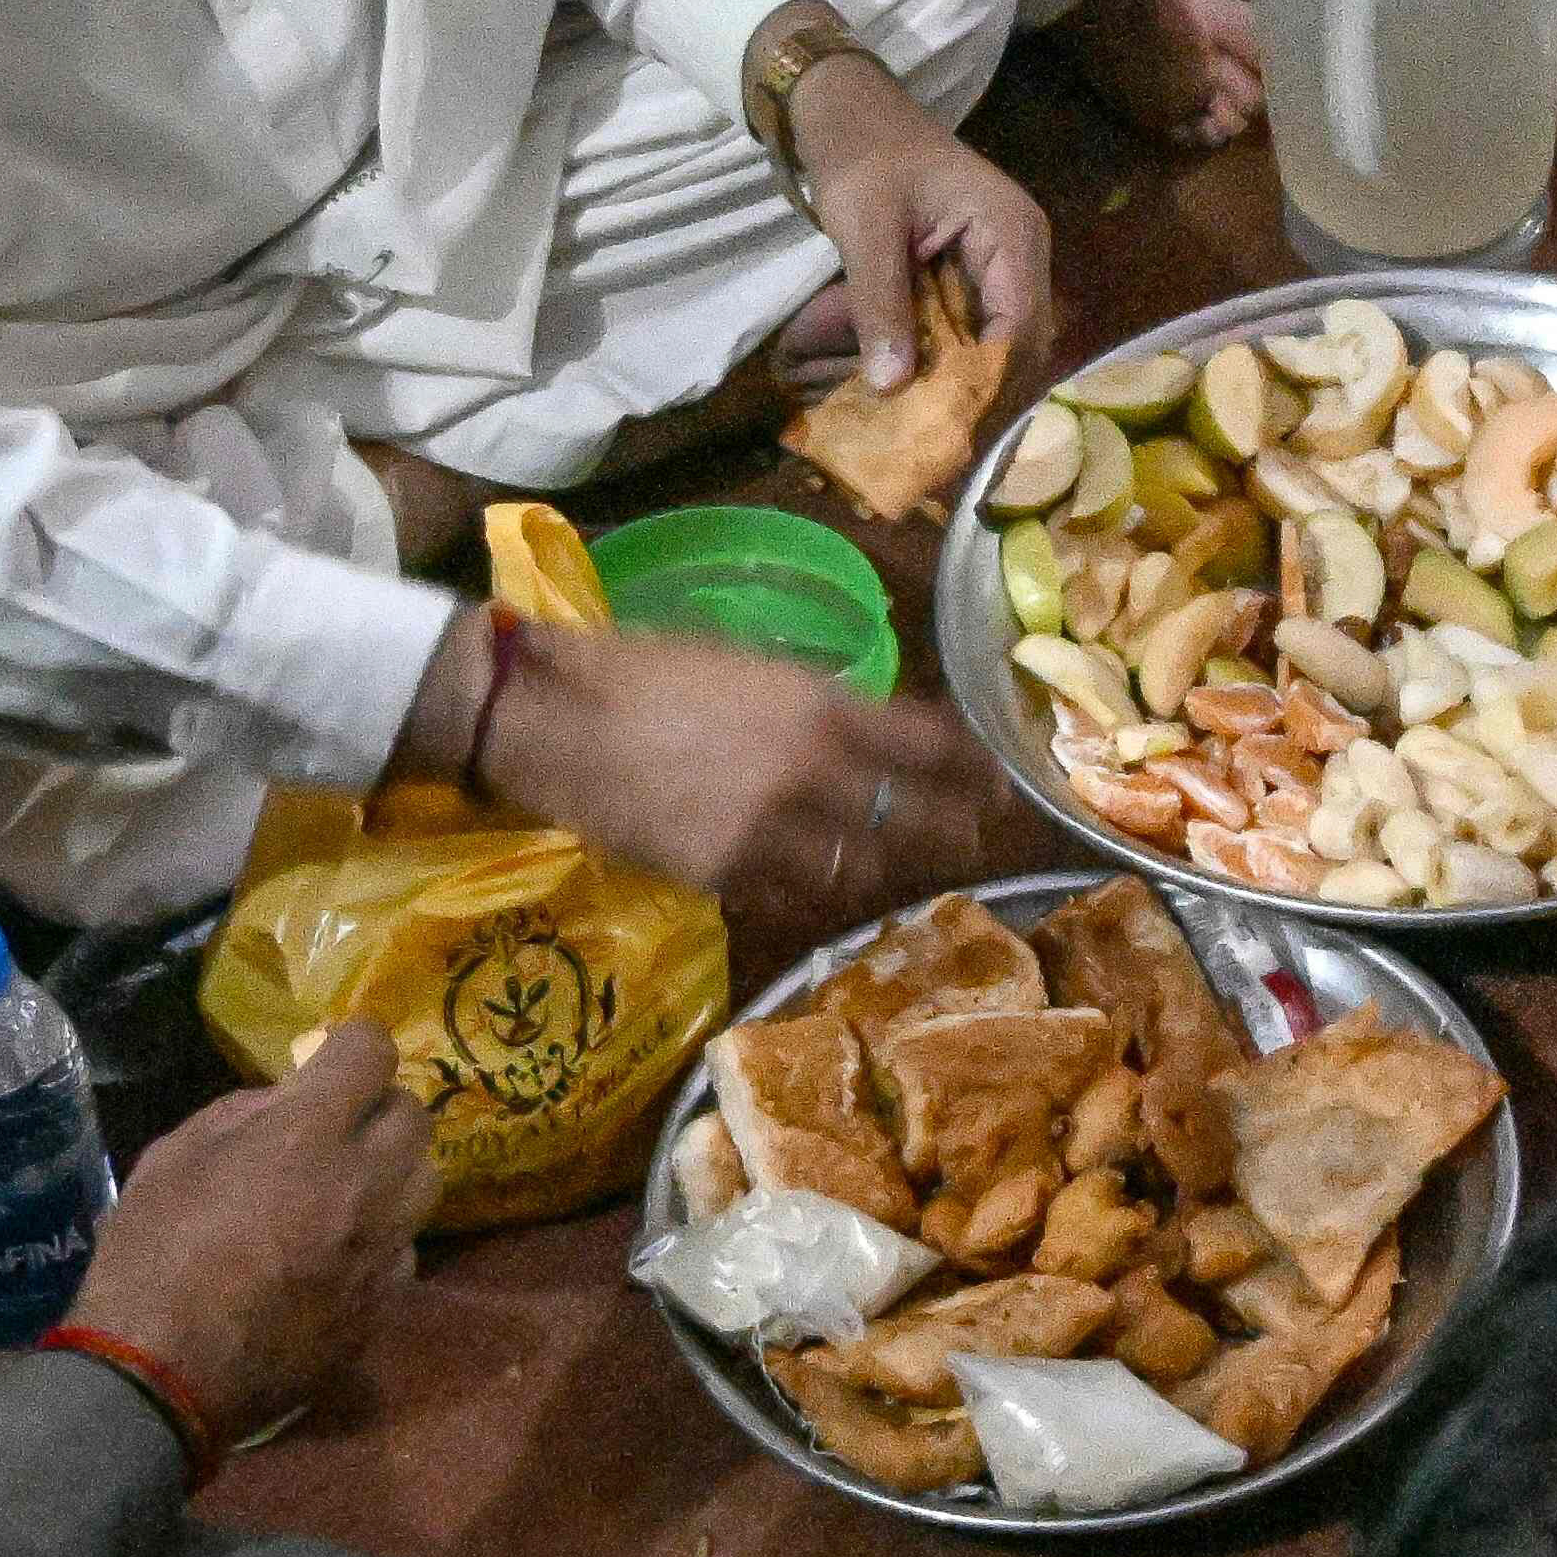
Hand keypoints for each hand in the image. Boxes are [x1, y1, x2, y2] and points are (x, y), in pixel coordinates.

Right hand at [59, 1025, 433, 1460]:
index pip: (371, 1052)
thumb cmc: (150, 1257)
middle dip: (379, 1105)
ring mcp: (384, 1249)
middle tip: (338, 1121)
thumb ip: (242, 1115)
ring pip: (426, 1180)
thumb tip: (287, 1101)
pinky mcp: (386, 1305)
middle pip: (415, 1114)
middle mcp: (366, 1184)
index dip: (352, 1043)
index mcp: (309, 1136)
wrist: (164, 1375)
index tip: (331, 1055)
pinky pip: (406, 1247)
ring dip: (393, 1168)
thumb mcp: (172, 1158)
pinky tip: (339, 1250)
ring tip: (348, 1182)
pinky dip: (382, 1235)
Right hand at [475, 621, 1024, 937]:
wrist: (555, 720)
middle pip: (913, 819)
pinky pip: (791, 891)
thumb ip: (810, 701)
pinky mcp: (727, 875)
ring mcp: (772, 832)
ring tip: (893, 861)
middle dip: (952, 830)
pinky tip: (810, 878)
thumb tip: (858, 725)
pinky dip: (808, 884)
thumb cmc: (643, 670)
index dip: (975, 768)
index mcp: (821, 707)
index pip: (930, 746)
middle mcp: (813, 773)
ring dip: (879, 862)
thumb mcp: (745, 664)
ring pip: (858, 866)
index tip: (1001, 781)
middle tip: (974, 836)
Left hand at [776, 44, 1045, 394]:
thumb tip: (891, 387)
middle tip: (936, 443)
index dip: (990, 381)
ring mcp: (1002, 265)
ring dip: (964, 382)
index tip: (948, 426)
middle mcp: (1022, 253)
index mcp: (1012, 233)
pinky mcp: (974, 274)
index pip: (1022, 326)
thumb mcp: (865, 228)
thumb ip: (880, 305)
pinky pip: (974, 329)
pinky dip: (948, 361)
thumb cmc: (861, 156)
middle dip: (980, 392)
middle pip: (1020, 343)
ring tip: (926, 427)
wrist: (844, 109)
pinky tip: (917, 390)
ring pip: (999, 344)